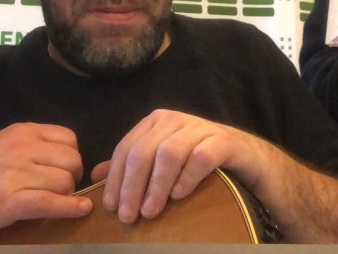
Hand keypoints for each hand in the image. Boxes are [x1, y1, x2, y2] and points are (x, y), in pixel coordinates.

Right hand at [0, 123, 90, 236]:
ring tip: (51, 201)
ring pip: (65, 182)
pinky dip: (71, 209)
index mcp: (22, 132)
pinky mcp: (10, 202)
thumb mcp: (2, 144)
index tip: (64, 170)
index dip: (71, 157)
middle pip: (72, 161)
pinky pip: (51, 203)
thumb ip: (30, 146)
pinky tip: (81, 211)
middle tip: (59, 189)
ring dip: (66, 195)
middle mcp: (22, 148)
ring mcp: (16, 174)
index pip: (69, 138)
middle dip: (72, 177)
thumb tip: (62, 160)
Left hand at [92, 109, 250, 223]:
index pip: (126, 148)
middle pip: (144, 151)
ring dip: (157, 185)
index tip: (112, 208)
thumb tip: (95, 176)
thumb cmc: (194, 159)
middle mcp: (173, 119)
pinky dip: (187, 177)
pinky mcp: (223, 140)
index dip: (116, 179)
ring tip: (150, 212)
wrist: (243, 155)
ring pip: (169, 153)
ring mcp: (199, 127)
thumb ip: (129, 166)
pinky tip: (179, 195)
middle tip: (129, 216)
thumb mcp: (159, 161)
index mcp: (154, 122)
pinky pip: (201, 157)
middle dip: (132, 185)